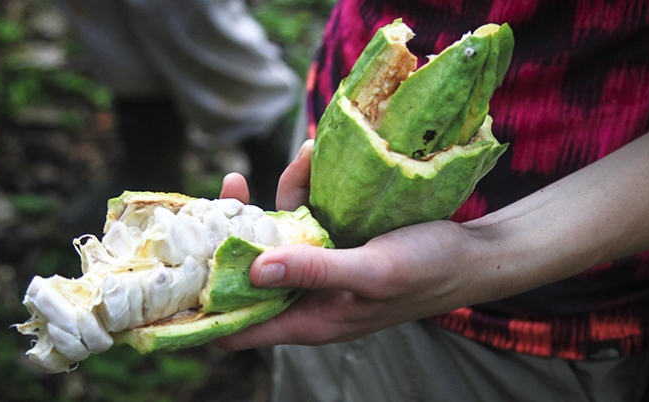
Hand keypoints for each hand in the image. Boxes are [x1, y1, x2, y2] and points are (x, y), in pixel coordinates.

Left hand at [216, 140, 506, 348]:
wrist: (473, 252)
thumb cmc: (428, 271)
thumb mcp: (373, 272)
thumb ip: (316, 271)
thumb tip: (254, 269)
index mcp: (310, 318)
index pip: (240, 324)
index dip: (204, 308)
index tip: (175, 275)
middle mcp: (306, 293)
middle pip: (248, 269)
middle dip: (232, 231)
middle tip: (229, 187)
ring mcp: (318, 264)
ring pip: (275, 233)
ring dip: (279, 194)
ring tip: (303, 158)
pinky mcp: (334, 238)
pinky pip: (305, 212)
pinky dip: (307, 186)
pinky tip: (317, 156)